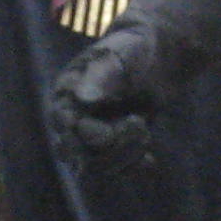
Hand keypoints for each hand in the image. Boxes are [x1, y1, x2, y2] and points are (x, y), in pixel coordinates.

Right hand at [48, 33, 168, 175]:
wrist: (155, 57)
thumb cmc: (134, 50)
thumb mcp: (122, 56)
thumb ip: (103, 75)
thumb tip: (82, 99)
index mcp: (66, 93)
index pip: (65, 126)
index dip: (94, 132)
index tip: (132, 120)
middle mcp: (71, 118)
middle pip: (75, 155)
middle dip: (111, 148)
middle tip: (140, 123)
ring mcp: (88, 135)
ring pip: (94, 168)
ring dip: (124, 157)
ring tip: (145, 130)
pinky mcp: (109, 147)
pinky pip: (113, 171)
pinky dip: (132, 167)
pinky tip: (149, 160)